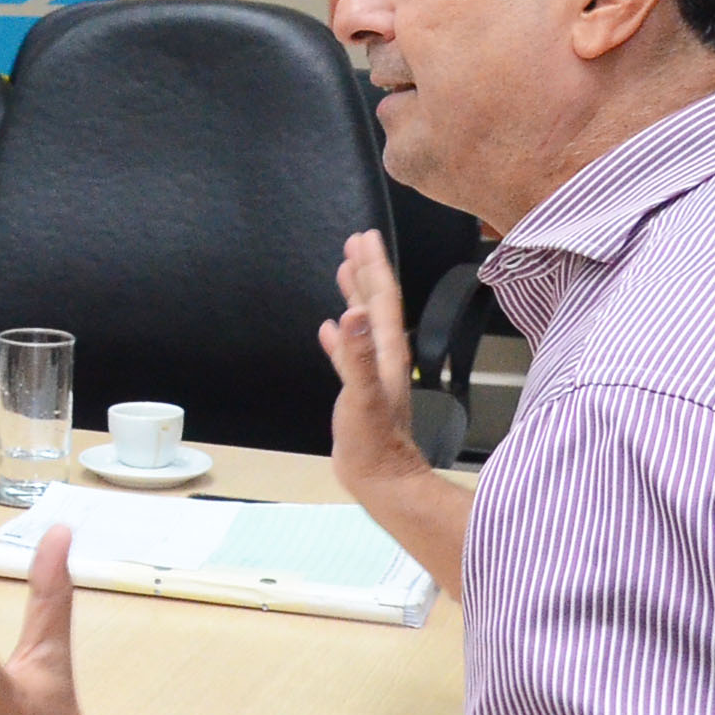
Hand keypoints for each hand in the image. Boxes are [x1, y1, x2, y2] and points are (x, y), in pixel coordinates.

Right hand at [318, 229, 429, 491]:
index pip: (381, 299)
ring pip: (363, 322)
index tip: (363, 238)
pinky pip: (348, 350)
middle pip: (375, 303)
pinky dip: (339, 336)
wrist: (381, 476)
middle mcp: (382, 356)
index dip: (373, 267)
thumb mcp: (363, 395)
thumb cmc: (374, 440)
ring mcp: (371, 372)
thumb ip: (356, 356)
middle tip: (356, 241)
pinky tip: (329, 329)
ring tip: (345, 270)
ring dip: (355, 294)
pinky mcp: (358, 388)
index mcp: (385, 352)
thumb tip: (348, 316)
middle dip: (367, 271)